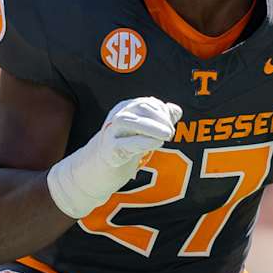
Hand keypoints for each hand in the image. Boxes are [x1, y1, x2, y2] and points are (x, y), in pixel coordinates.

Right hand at [46, 97, 182, 218]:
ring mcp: (110, 134)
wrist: (95, 170)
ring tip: (167, 136)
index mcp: (124, 109)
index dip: (162, 111)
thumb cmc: (123, 148)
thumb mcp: (142, 132)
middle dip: (160, 118)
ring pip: (130, 121)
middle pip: (140, 107)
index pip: (146, 102)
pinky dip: (144, 142)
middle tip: (170, 132)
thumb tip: (176, 110)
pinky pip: (127, 144)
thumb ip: (160, 120)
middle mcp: (115, 117)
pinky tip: (157, 144)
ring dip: (151, 126)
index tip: (171, 124)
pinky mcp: (109, 152)